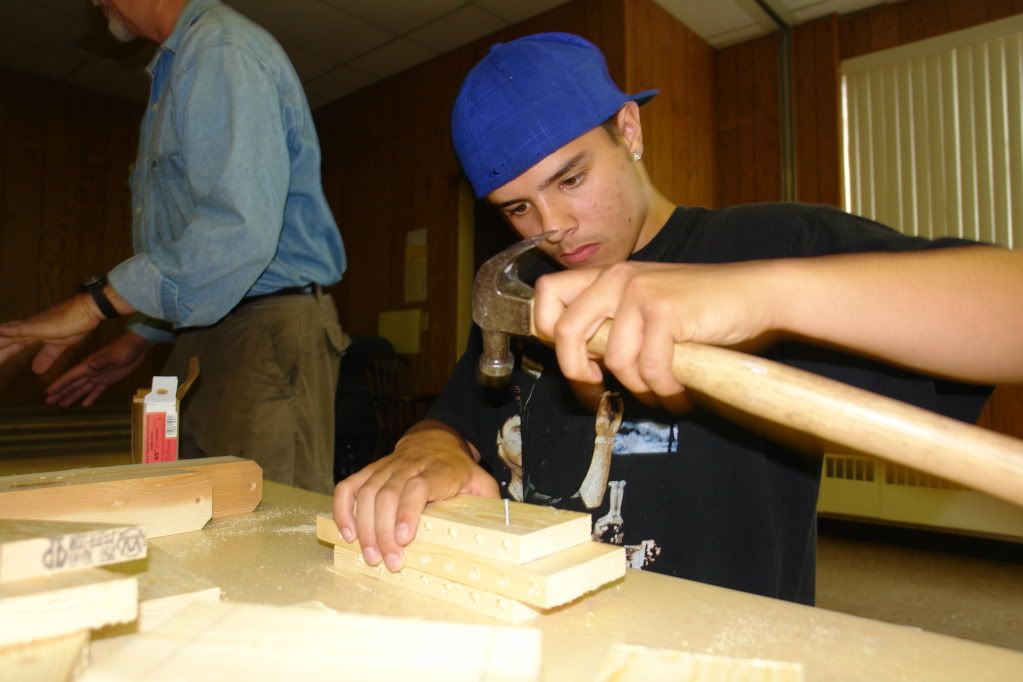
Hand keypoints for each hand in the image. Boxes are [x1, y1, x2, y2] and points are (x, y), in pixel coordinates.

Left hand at [0, 294, 106, 373]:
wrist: (88, 310)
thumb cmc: (76, 324)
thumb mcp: (60, 346)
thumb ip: (47, 356)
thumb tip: (36, 370)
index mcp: (32, 335)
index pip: (8, 347)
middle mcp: (27, 329)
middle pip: (3, 342)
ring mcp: (32, 326)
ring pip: (6, 336)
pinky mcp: (41, 325)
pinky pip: (21, 329)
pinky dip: (8, 331)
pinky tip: (0, 331)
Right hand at [46, 332, 152, 406]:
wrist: (137, 347)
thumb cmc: (125, 349)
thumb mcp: (114, 355)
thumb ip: (102, 361)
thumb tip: (89, 365)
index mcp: (89, 365)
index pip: (71, 376)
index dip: (59, 384)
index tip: (48, 392)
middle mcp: (91, 372)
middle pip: (73, 384)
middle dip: (61, 393)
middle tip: (48, 403)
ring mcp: (99, 376)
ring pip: (82, 389)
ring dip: (72, 396)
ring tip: (61, 405)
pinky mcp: (108, 380)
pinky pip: (97, 390)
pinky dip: (90, 397)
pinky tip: (84, 404)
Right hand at [333, 420, 499, 571]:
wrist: (434, 439)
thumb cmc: (458, 469)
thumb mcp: (479, 481)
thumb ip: (487, 502)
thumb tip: (499, 529)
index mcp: (438, 470)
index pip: (419, 486)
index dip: (408, 511)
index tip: (404, 538)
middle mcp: (409, 466)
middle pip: (389, 494)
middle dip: (384, 531)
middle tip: (389, 561)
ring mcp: (386, 467)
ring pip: (367, 493)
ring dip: (365, 528)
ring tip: (370, 556)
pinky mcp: (370, 471)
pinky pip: (349, 487)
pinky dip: (343, 509)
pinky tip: (348, 534)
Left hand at [532, 260, 777, 405]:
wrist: (756, 295)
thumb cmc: (703, 309)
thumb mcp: (648, 308)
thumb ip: (615, 324)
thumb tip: (583, 364)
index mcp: (608, 276)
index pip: (548, 294)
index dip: (546, 332)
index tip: (574, 361)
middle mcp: (617, 278)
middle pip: (565, 332)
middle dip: (579, 374)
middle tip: (600, 394)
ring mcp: (641, 292)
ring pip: (616, 361)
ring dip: (641, 390)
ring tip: (663, 393)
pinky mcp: (666, 311)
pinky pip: (651, 369)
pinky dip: (667, 391)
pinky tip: (680, 393)